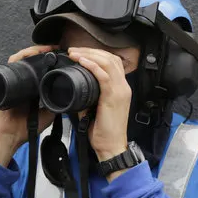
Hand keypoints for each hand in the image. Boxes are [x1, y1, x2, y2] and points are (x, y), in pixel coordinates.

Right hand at [0, 45, 57, 165]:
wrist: (8, 135)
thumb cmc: (24, 128)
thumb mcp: (48, 114)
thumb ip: (57, 104)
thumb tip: (72, 96)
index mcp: (32, 88)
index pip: (42, 68)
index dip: (52, 60)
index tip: (64, 57)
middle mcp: (23, 82)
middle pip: (33, 60)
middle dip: (45, 52)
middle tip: (58, 48)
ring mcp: (14, 80)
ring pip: (24, 58)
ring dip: (36, 50)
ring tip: (48, 48)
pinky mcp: (5, 80)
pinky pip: (13, 62)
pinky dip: (22, 55)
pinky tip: (33, 52)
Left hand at [67, 47, 131, 163]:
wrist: (111, 147)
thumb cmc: (103, 132)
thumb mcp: (95, 110)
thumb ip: (88, 97)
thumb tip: (74, 90)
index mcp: (121, 88)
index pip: (112, 62)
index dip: (96, 54)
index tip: (79, 53)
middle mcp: (123, 86)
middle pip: (110, 58)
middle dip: (90, 51)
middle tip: (74, 50)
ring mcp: (120, 91)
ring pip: (107, 62)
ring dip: (89, 55)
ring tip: (74, 53)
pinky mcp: (114, 97)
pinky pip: (104, 76)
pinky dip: (92, 66)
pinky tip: (81, 62)